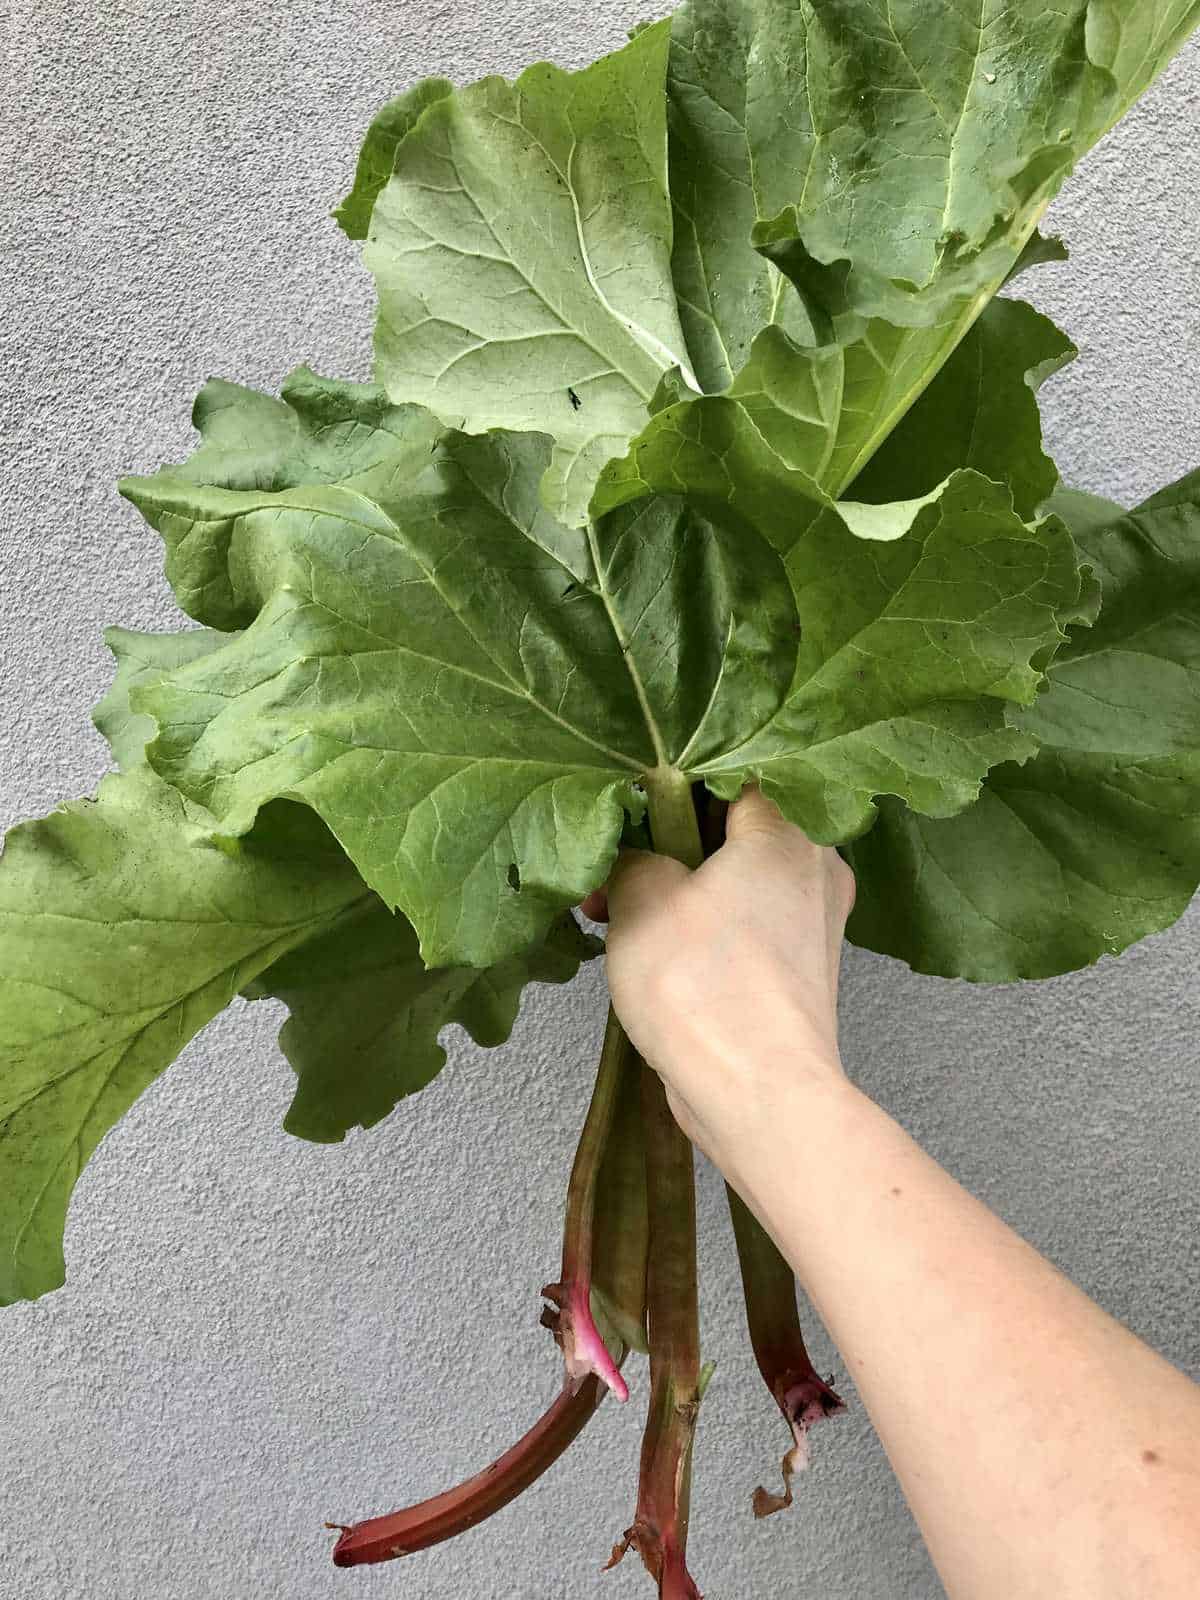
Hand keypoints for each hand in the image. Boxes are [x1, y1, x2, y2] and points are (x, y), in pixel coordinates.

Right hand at [594, 786, 855, 1176]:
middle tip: (610, 870)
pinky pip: (746, 927)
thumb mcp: (639, 898)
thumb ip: (629, 854)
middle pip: (732, 831)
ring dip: (678, 893)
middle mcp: (817, 867)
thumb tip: (631, 854)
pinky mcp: (802, 971)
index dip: (670, 786)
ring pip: (736, 882)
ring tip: (615, 916)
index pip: (731, 773)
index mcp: (790, 829)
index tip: (626, 807)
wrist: (758, 1095)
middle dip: (665, 848)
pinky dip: (703, 931)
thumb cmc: (702, 985)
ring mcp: (815, 923)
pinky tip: (653, 953)